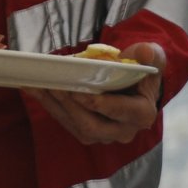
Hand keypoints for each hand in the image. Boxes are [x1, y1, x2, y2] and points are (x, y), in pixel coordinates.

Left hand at [26, 42, 164, 144]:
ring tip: (39, 85)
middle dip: (70, 106)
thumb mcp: (153, 59)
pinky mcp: (87, 133)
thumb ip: (151, 55)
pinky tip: (35, 89)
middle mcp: (123, 131)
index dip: (99, 104)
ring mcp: (104, 135)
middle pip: (92, 126)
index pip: (120, 112)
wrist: (136, 85)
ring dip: (55, 106)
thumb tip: (144, 52)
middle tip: (54, 86)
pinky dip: (50, 106)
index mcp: (142, 114)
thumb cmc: (143, 70)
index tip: (79, 91)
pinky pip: (66, 122)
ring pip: (75, 126)